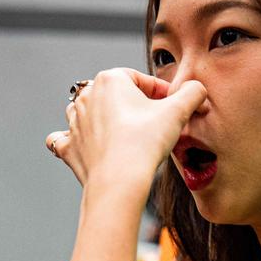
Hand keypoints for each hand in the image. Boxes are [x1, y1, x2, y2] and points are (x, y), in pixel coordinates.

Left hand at [46, 68, 206, 189]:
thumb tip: (197, 89)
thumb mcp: (178, 112)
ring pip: (89, 112)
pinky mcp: (68, 147)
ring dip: (104, 119)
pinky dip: (72, 140)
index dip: (162, 94)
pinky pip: (63, 138)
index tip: (175, 109)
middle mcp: (86, 96)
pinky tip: (83, 144)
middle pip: (116, 96)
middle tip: (156, 125)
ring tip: (126, 135)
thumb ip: (192, 93)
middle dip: (136, 107)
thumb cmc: (145, 143)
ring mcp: (74, 122)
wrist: (119, 181)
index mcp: (110, 79)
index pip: (142, 80)